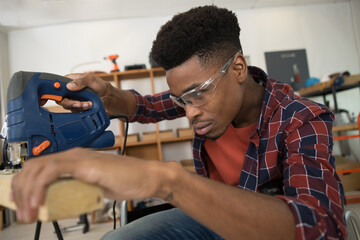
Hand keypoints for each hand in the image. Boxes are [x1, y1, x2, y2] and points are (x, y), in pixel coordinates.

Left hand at [11, 148, 174, 222]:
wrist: (147, 177)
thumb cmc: (127, 181)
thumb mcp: (94, 188)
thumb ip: (77, 190)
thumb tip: (62, 202)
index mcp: (74, 160)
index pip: (40, 167)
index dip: (25, 184)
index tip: (22, 203)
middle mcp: (74, 155)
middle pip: (33, 166)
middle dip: (20, 190)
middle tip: (21, 212)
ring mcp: (79, 158)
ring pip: (39, 168)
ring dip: (27, 192)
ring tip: (28, 212)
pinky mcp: (86, 164)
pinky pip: (53, 171)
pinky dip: (40, 187)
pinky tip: (39, 203)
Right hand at [57, 72, 112, 112]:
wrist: (108, 96)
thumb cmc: (100, 85)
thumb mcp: (92, 79)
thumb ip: (81, 81)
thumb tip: (69, 86)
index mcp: (70, 80)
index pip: (58, 85)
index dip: (56, 91)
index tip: (62, 95)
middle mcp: (69, 90)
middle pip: (60, 98)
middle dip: (70, 102)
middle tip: (79, 103)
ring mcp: (72, 99)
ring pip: (67, 106)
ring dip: (78, 106)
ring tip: (89, 104)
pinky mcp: (76, 106)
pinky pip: (74, 110)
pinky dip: (81, 110)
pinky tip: (89, 106)